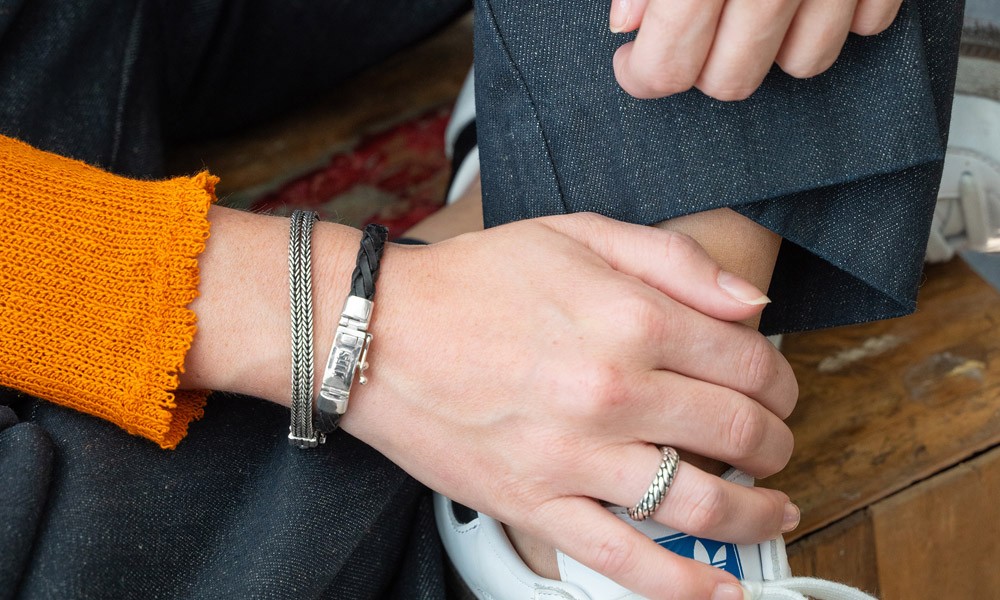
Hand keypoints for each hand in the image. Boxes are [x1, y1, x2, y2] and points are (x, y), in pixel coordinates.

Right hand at [342, 213, 798, 598]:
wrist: (375, 333)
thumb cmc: (472, 282)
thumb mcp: (576, 233)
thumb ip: (674, 261)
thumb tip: (753, 302)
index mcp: (631, 318)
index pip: (751, 362)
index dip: (782, 379)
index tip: (778, 388)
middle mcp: (614, 392)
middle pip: (740, 432)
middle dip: (778, 443)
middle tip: (777, 444)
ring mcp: (576, 458)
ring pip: (701, 504)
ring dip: (757, 513)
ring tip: (772, 510)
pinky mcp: (536, 506)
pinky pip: (625, 562)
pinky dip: (685, 586)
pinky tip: (722, 590)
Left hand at [610, 0, 903, 99]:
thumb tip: (625, 23)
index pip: (669, 65)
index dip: (643, 76)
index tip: (633, 63)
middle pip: (732, 81)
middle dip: (702, 73)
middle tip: (689, 42)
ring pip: (802, 65)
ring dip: (771, 51)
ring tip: (752, 14)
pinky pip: (863, 28)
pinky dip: (836, 21)